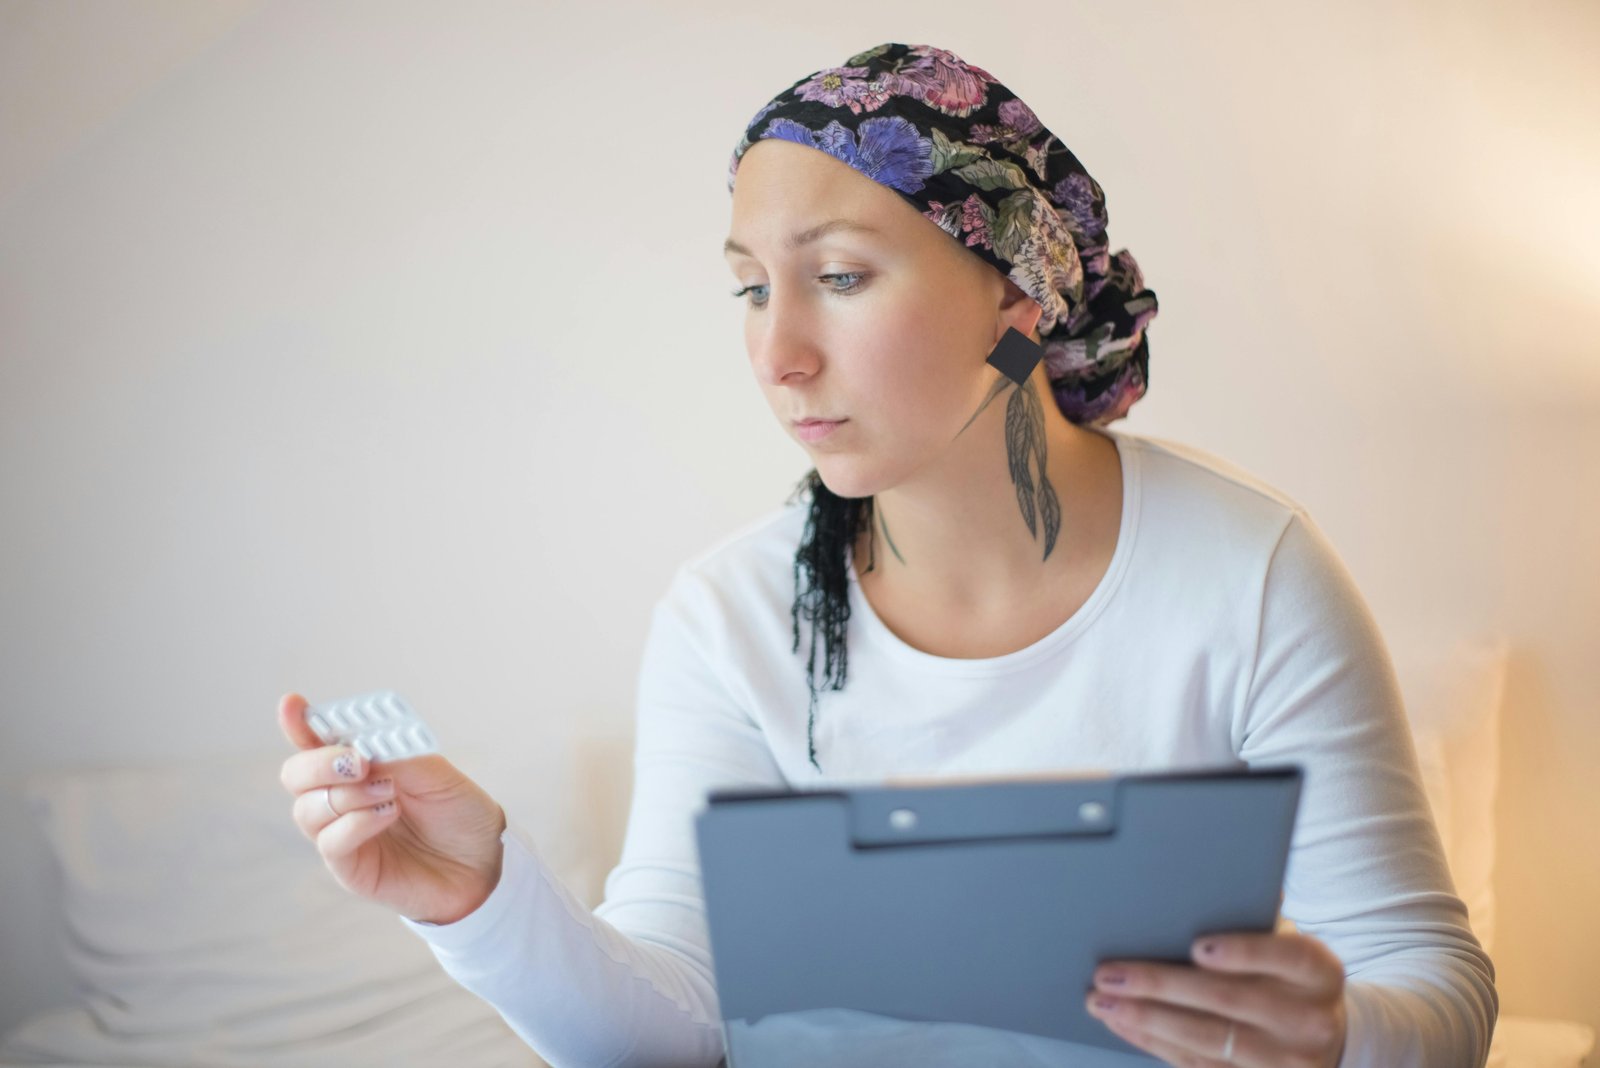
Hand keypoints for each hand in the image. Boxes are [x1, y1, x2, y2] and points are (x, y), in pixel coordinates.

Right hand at [276, 692, 507, 923]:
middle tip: (357, 760)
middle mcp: (343, 797)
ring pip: (307, 809)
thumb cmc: (459, 813)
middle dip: (319, 762)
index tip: (292, 703)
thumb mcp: (436, 773)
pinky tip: (388, 814)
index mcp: (361, 766)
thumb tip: (361, 742)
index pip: (316, 741)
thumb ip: (396, 754)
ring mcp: (342, 833)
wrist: (486, 861)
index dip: (299, 722)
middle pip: (296, 775)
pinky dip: (356, 823)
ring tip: (389, 790)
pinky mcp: (350, 867)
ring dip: (347, 794)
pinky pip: (330, 842)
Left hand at [1084, 930, 1346, 1066]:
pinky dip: (1154, 1042)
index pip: (1287, 956)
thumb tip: (1208, 879)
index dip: (1243, 951)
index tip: (1197, 946)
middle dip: (1161, 985)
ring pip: (1207, 1039)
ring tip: (1103, 1001)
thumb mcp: (1286, 939)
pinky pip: (1198, 1064)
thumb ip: (1253, 914)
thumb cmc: (1287, 971)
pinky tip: (1124, 1024)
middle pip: (1229, 1001)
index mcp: (1319, 972)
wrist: (1322, 1032)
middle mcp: (1309, 1018)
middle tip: (1111, 973)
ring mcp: (1284, 1059)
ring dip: (1147, 1019)